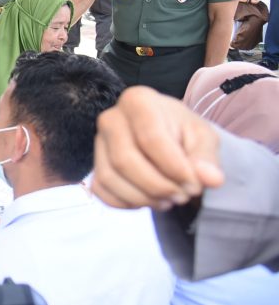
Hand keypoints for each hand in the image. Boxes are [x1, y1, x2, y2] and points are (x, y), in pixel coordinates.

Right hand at [91, 87, 223, 210]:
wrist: (166, 138)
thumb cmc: (184, 134)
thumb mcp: (204, 139)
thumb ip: (207, 158)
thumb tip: (210, 179)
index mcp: (138, 101)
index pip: (150, 139)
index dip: (174, 168)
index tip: (195, 185)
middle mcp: (110, 118)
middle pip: (124, 160)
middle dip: (157, 186)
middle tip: (182, 196)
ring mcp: (98, 142)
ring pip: (109, 177)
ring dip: (143, 198)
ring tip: (169, 199)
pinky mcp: (93, 165)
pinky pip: (101, 190)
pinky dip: (127, 203)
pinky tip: (149, 199)